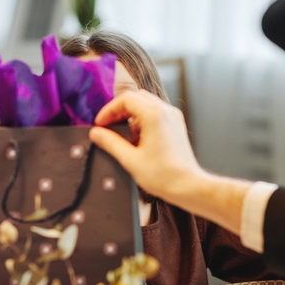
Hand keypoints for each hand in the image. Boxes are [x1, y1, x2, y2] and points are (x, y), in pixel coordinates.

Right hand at [89, 90, 203, 202]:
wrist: (188, 186)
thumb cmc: (164, 176)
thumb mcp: (130, 160)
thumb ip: (111, 143)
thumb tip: (96, 133)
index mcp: (154, 115)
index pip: (126, 99)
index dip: (109, 110)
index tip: (100, 124)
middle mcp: (166, 111)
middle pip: (136, 98)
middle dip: (119, 110)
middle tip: (108, 127)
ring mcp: (173, 118)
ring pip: (146, 104)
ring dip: (131, 115)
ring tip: (122, 136)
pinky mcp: (176, 126)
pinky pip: (156, 114)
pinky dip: (143, 120)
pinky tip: (137, 140)